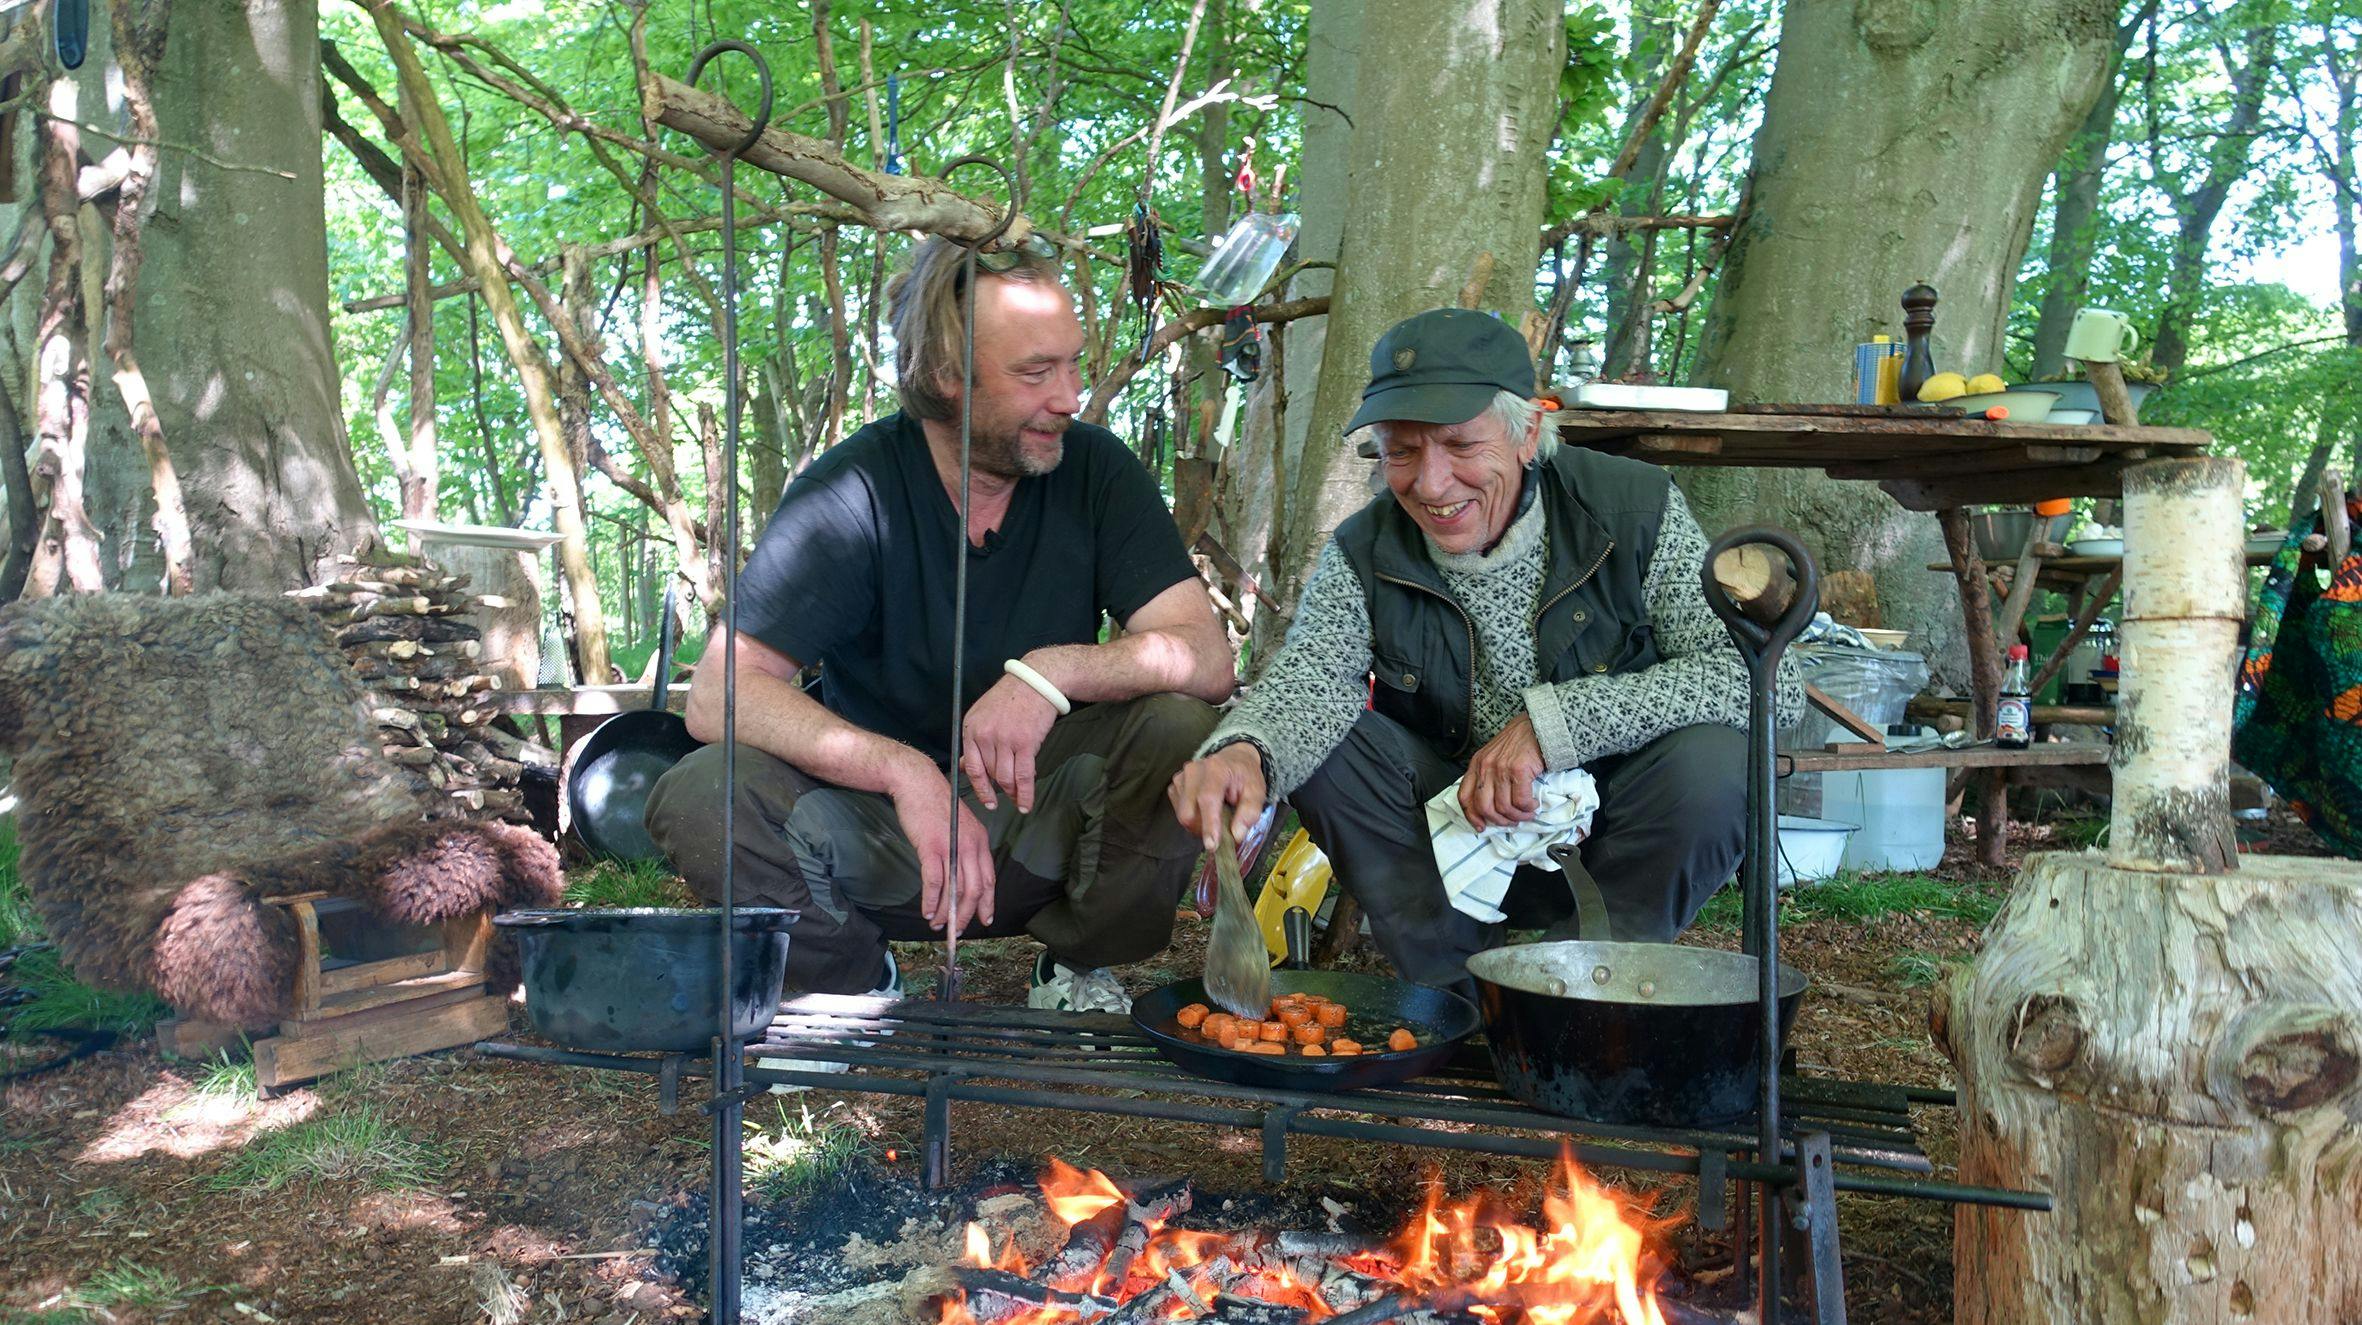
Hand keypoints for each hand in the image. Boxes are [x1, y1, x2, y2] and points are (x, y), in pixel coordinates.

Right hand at [888, 765, 996, 933]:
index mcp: (980, 841)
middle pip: (974, 889)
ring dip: (946, 912)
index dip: (987, 902)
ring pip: (955, 889)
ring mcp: (952, 847)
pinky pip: (934, 882)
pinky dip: (931, 900)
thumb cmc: (934, 805)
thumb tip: (959, 876)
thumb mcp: (958, 826)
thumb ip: (963, 849)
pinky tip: (927, 911)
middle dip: (966, 914)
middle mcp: (970, 846)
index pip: (989, 878)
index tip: (984, 919)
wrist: (917, 782)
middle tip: (956, 929)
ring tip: (938, 925)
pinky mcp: (931, 847)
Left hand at [961, 672, 1059, 812]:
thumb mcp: (983, 715)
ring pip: (1007, 778)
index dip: (980, 788)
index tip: (987, 801)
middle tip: (1008, 798)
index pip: (972, 767)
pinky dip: (1025, 794)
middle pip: (992, 774)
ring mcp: (1005, 740)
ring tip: (1019, 801)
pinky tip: (1026, 803)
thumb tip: (964, 767)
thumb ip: (973, 743)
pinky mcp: (1026, 743)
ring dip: (1013, 794)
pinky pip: (1024, 776)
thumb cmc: (1010, 698)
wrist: (1035, 682)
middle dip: (1000, 789)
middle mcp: (985, 735)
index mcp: (971, 728)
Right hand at [1168, 742, 1267, 852]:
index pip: (1207, 799)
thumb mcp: (1257, 792)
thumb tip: (1237, 834)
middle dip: (1203, 829)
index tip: (1212, 845)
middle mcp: (1194, 771)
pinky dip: (1192, 817)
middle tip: (1221, 831)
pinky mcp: (1175, 785)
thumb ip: (1250, 812)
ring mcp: (1181, 777)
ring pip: (1182, 815)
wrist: (1233, 759)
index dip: (1209, 824)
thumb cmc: (1245, 776)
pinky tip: (1204, 810)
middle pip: (1188, 813)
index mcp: (1216, 769)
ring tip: (1215, 816)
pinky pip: (1178, 811)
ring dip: (1198, 824)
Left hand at [1459, 714, 1544, 830]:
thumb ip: (1489, 776)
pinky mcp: (1518, 770)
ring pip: (1504, 807)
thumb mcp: (1495, 756)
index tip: (1481, 826)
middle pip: (1484, 807)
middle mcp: (1485, 767)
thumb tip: (1493, 806)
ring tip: (1527, 813)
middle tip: (1512, 822)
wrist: (1538, 726)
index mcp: (1476, 765)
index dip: (1472, 816)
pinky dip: (1528, 808)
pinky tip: (1533, 805)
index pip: (1465, 797)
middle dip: (1499, 820)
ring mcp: (1500, 768)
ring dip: (1518, 816)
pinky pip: (1521, 801)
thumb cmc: (1520, 742)